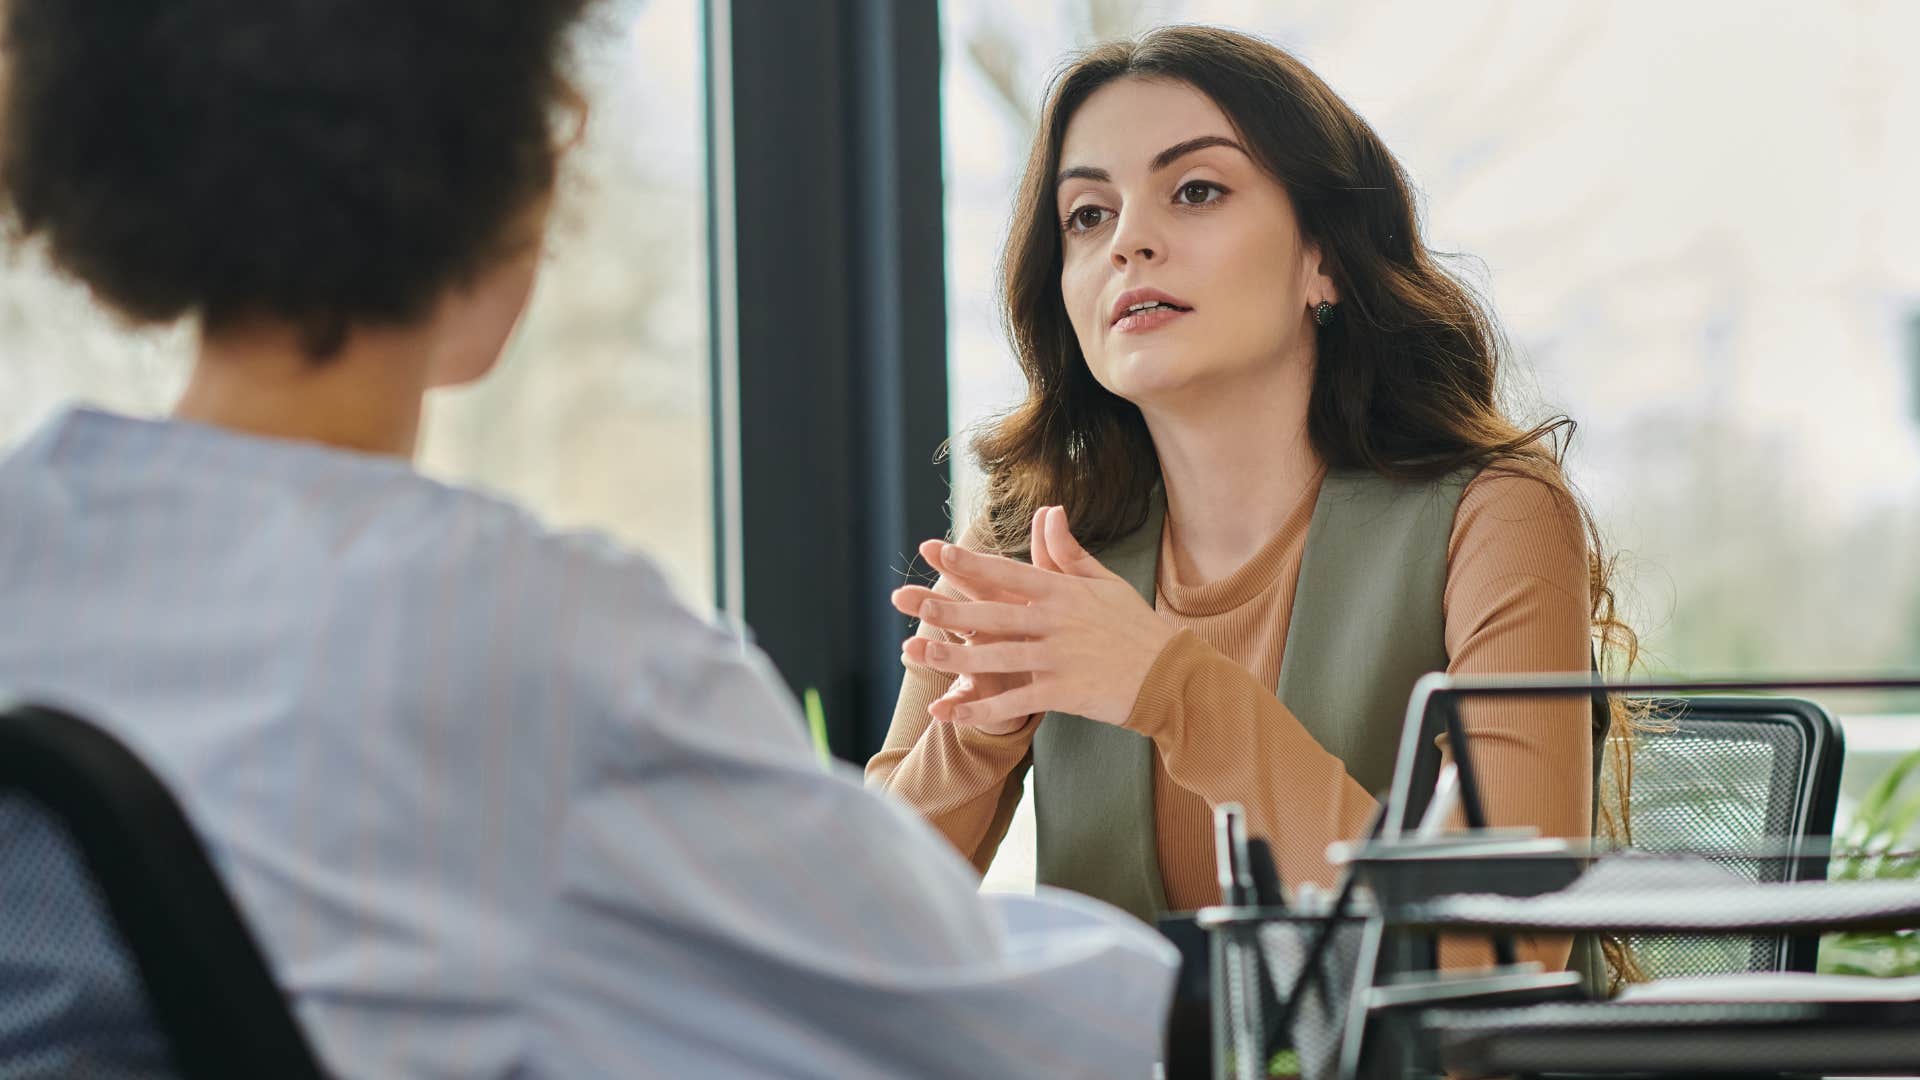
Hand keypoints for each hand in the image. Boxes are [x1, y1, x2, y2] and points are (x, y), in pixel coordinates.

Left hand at [892, 505, 1178, 730]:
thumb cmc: (1134, 626)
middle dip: (949, 607)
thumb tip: (1048, 511)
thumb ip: (1068, 552)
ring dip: (953, 655)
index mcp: (1062, 592)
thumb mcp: (1103, 582)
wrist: (1168, 674)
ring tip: (915, 652)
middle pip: (993, 613)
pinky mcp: (1062, 692)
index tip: (938, 551)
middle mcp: (1055, 622)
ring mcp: (1057, 658)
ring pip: (995, 656)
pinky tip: (950, 710)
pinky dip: (980, 708)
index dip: (971, 563)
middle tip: (909, 601)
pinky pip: (1013, 701)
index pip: (1008, 573)